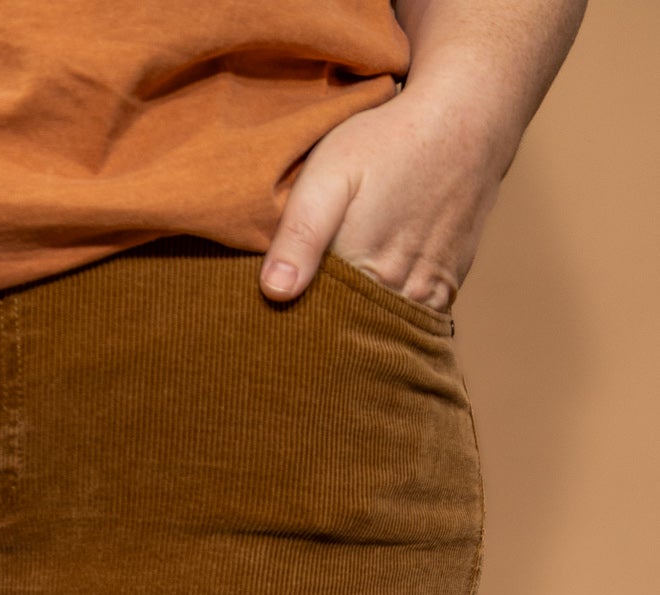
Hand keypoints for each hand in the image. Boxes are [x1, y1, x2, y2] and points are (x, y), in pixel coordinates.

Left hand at [258, 76, 508, 312]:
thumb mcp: (329, 174)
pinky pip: (416, 317)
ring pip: (385, 329)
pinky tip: (378, 296)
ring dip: (364, 326)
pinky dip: (396, 317)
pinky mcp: (449, 283)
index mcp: (363, 269)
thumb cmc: (389, 140)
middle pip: (353, 330)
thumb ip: (300, 233)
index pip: (319, 322)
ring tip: (342, 305)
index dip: (298, 320)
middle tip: (307, 311)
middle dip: (328, 329)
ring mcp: (429, 290)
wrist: (466, 118)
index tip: (280, 314)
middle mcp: (400, 289)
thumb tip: (275, 292)